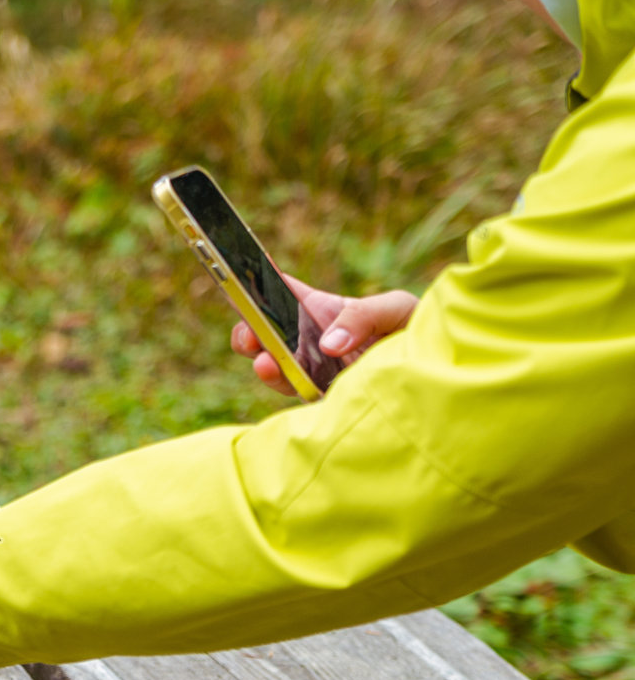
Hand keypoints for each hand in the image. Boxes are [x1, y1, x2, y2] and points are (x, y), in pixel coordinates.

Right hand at [232, 275, 417, 395]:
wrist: (443, 374)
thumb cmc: (419, 329)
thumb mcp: (395, 308)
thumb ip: (362, 316)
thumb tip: (328, 345)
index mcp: (320, 310)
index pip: (279, 292)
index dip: (254, 283)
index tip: (236, 279)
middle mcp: (308, 341)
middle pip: (263, 334)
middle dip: (247, 332)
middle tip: (249, 335)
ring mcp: (312, 372)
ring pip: (273, 367)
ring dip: (263, 363)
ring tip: (265, 361)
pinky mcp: (323, 400)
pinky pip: (296, 396)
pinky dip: (285, 387)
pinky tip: (284, 378)